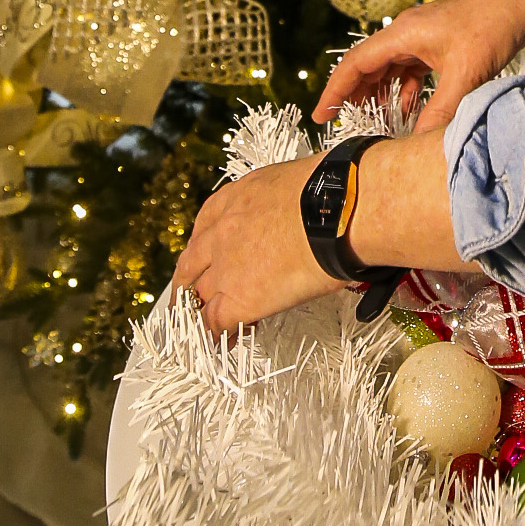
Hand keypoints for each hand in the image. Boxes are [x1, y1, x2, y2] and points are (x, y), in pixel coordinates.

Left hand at [171, 160, 341, 335]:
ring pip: (198, 294)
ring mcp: (226, 267)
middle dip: (188, 280)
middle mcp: (222, 232)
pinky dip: (213, 334)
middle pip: (191, 262)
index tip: (205, 255)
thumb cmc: (330, 195)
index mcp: (236, 198)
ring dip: (197, 309)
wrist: (336, 213)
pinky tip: (219, 342)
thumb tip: (296, 213)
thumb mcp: (291, 183)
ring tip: (200, 325)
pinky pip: (214, 322)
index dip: (202, 245)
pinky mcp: (240, 299)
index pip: (205, 224)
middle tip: (189, 294)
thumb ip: (278, 202)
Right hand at [314, 0, 524, 134]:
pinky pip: (408, 67)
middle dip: (353, 94)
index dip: (335, 91)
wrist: (519, 5)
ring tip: (373, 120)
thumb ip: (439, 112)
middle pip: (367, 65)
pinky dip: (404, 87)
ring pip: (388, 67)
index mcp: (403, 34)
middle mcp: (405, 31)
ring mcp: (420, 35)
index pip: (356, 63)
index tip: (320, 115)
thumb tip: (416, 144)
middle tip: (343, 124)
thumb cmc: (491, 30)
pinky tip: (409, 108)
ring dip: (379, 92)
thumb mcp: (465, 77)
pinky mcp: (436, 41)